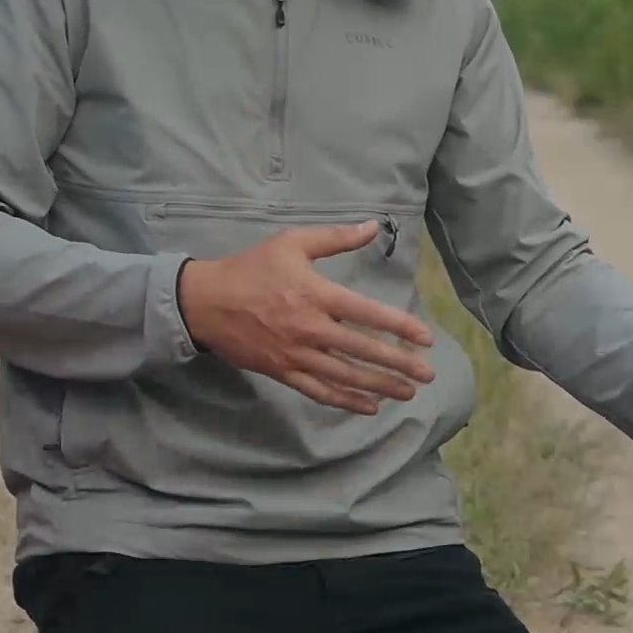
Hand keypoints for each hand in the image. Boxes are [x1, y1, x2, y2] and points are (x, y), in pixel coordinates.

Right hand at [176, 221, 438, 414]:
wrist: (205, 302)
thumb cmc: (251, 269)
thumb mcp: (292, 243)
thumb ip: (335, 237)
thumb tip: (372, 226)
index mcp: (316, 295)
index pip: (367, 314)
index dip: (400, 327)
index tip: (427, 338)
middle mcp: (310, 329)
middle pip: (363, 351)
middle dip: (400, 364)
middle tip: (428, 374)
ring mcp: (296, 355)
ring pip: (346, 377)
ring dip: (380, 386)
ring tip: (408, 391)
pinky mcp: (283, 372)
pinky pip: (319, 392)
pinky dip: (346, 401)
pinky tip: (369, 406)